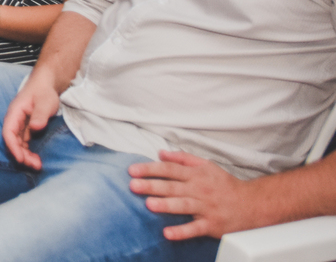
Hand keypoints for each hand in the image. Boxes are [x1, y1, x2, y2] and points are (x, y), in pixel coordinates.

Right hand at [1, 71, 60, 169]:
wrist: (46, 85)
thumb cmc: (44, 91)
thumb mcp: (44, 102)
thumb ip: (40, 114)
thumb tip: (35, 128)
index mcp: (15, 113)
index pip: (8, 132)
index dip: (13, 147)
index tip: (21, 159)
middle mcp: (15, 121)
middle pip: (12, 141)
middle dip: (21, 155)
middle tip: (35, 165)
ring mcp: (20, 126)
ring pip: (18, 144)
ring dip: (25, 156)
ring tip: (37, 165)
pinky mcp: (26, 129)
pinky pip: (24, 143)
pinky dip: (29, 152)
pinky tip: (37, 159)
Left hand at [129, 151, 254, 239]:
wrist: (254, 204)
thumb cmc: (226, 185)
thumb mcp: (206, 165)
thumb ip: (183, 158)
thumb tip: (160, 152)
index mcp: (196, 175)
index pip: (169, 169)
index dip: (150, 169)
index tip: (132, 170)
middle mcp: (199, 190)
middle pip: (173, 186)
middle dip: (152, 185)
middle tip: (133, 185)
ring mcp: (205, 208)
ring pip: (183, 205)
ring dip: (166, 205)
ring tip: (149, 204)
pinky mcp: (211, 225)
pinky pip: (195, 228)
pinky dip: (182, 232)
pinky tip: (167, 233)